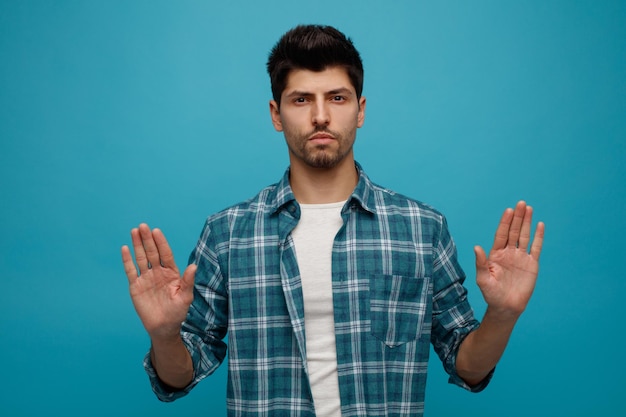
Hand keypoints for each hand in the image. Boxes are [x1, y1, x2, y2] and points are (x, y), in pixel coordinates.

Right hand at [121, 224, 195, 339]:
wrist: (164, 327)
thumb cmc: (178, 313)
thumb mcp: (186, 297)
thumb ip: (188, 281)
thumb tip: (194, 266)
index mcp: (171, 273)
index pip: (165, 254)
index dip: (161, 242)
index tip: (156, 231)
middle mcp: (158, 272)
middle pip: (152, 252)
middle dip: (147, 239)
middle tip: (143, 226)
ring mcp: (146, 278)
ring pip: (141, 258)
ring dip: (137, 245)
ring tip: (134, 231)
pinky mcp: (136, 286)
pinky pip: (131, 270)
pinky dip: (127, 260)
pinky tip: (125, 248)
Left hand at [474, 201, 544, 319]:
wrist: (506, 307)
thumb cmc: (492, 294)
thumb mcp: (483, 278)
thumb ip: (481, 262)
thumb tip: (476, 247)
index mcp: (496, 254)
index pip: (501, 233)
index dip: (505, 222)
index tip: (509, 210)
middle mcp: (509, 253)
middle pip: (514, 231)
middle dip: (517, 217)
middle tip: (521, 203)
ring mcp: (521, 257)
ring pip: (524, 236)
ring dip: (527, 222)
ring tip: (529, 208)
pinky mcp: (532, 264)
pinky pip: (536, 247)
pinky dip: (538, 236)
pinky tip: (540, 225)